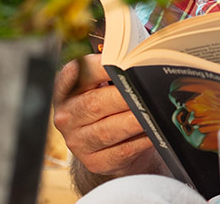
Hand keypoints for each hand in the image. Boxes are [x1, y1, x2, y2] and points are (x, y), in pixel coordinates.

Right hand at [52, 54, 157, 178]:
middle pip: (95, 104)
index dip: (102, 66)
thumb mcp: (100, 80)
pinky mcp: (94, 161)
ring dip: (134, 120)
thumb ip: (112, 68)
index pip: (80, 72)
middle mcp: (67, 115)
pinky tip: (154, 131)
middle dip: (123, 96)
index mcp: (66, 87)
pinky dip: (140, 141)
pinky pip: (120, 151)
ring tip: (152, 110)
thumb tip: (136, 58)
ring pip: (108, 131)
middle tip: (145, 88)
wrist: (103, 139)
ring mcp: (78, 141)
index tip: (123, 61)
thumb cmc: (106, 98)